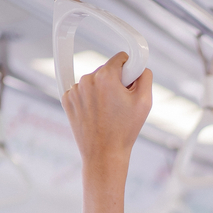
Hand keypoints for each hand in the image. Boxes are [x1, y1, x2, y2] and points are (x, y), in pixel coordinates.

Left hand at [62, 52, 152, 166]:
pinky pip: (83, 91)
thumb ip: (145, 76)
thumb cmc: (124, 131)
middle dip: (116, 82)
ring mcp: (75, 90)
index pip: (121, 58)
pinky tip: (97, 114)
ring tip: (108, 112)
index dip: (130, 70)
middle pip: (107, 70)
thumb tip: (139, 65)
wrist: (104, 155)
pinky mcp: (67, 100)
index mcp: (106, 77)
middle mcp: (87, 79)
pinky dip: (90, 99)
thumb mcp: (144, 102)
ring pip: (94, 81)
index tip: (130, 83)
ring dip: (102, 91)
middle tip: (120, 104)